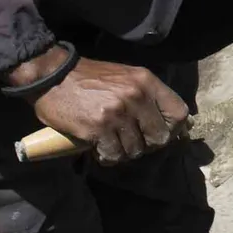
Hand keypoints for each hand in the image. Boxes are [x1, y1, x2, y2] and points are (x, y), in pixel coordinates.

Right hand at [8, 51, 190, 165]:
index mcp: (146, 81)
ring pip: (136, 149)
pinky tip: (99, 148)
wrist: (52, 75)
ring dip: (123, 151)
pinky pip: (114, 155)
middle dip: (147, 144)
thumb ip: (146, 96)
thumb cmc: (89, 78)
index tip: (162, 134)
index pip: (179, 112)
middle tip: (131, 141)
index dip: (174, 129)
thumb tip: (169, 123)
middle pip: (160, 137)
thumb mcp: (125, 77)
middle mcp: (136, 96)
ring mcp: (118, 113)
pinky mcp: (99, 128)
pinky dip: (107, 156)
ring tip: (110, 141)